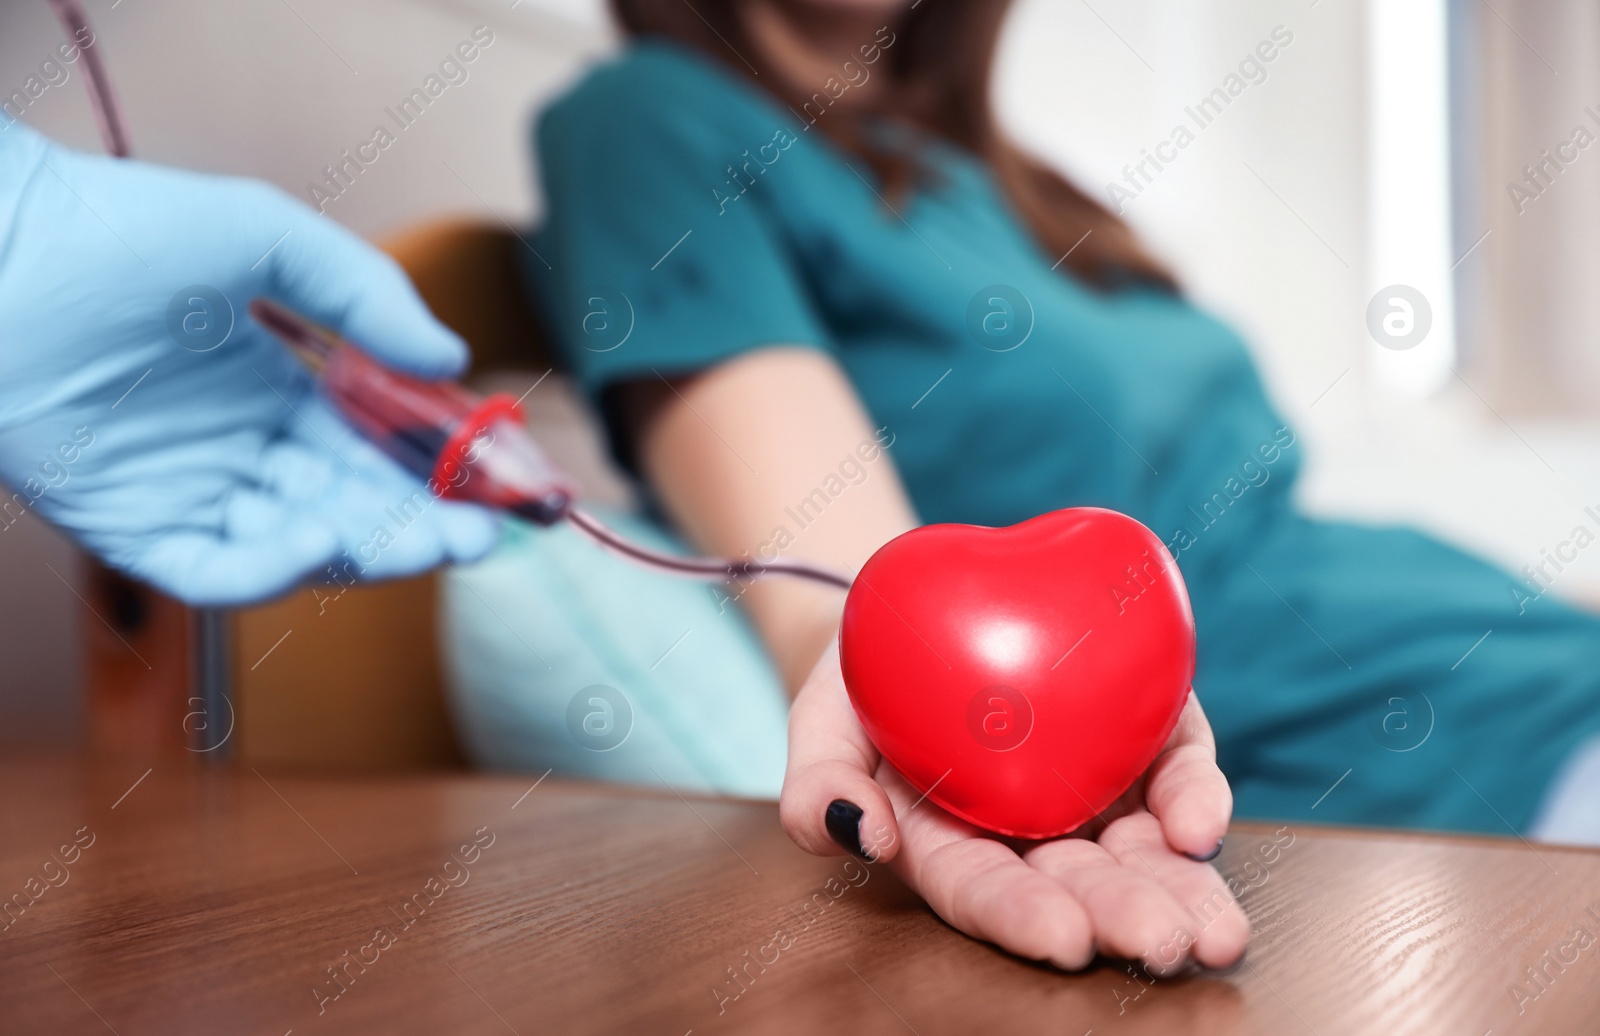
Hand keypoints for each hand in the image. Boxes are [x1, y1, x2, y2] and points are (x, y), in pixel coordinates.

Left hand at [0, 127, 495, 604]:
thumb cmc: (123, 226)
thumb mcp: (267, 237)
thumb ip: (365, 295)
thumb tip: (452, 359)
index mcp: (276, 392)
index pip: (375, 452)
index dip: (437, 474)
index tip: (495, 488)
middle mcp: (240, 451)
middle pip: (351, 510)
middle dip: (420, 528)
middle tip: (477, 538)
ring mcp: (188, 494)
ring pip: (297, 549)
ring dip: (363, 552)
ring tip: (419, 538)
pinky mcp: (130, 530)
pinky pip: (215, 572)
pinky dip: (269, 572)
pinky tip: (317, 540)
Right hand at [779, 642, 1249, 972]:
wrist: (918, 610)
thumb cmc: (862, 676)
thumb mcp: (818, 722)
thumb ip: (818, 784)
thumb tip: (863, 833)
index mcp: (951, 846)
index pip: (986, 892)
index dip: (1023, 916)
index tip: (1064, 937)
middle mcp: (1029, 833)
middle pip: (1080, 886)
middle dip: (1124, 917)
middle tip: (1163, 943)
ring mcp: (1089, 788)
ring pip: (1145, 851)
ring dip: (1185, 889)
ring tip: (1218, 932)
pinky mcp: (1137, 733)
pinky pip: (1174, 771)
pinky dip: (1196, 798)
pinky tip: (1202, 824)